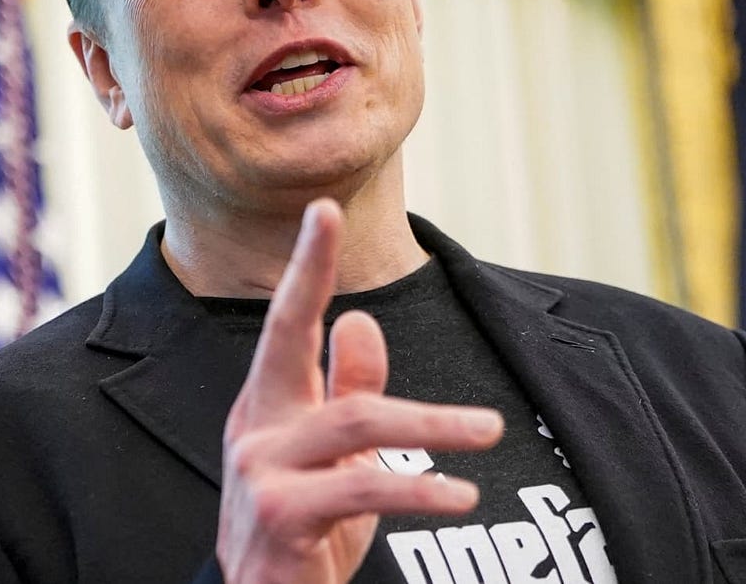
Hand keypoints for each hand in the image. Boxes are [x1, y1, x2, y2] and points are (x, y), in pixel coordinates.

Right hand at [215, 199, 504, 583]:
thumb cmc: (301, 536)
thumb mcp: (333, 458)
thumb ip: (346, 390)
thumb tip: (359, 318)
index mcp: (267, 406)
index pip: (286, 323)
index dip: (304, 265)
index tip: (322, 209)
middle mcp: (256, 428)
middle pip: (301, 342)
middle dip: (325, 282)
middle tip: (337, 217)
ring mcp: (261, 472)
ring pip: (355, 418)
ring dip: (433, 423)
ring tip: (489, 430)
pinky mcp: (279, 516)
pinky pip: (362, 484)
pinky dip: (419, 487)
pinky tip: (459, 494)